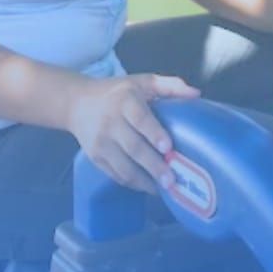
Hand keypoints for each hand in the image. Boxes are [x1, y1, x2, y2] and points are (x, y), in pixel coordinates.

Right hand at [68, 74, 199, 192]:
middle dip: (154, 165)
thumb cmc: (117, 92)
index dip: (153, 133)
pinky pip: (116, 175)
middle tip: (172, 179)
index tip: (168, 146)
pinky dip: (133, 183)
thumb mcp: (142, 82)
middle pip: (133, 147)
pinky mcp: (95, 158)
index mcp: (124, 100)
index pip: (139, 118)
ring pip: (124, 167)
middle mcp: (110, 122)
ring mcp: (101, 143)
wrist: (77, 103)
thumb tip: (196, 94)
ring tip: (164, 189)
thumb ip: (170, 85)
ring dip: (145, 180)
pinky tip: (149, 187)